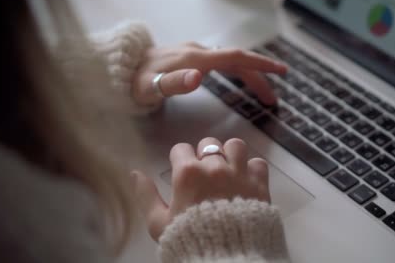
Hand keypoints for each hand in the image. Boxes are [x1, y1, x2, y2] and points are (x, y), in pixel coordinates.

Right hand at [131, 137, 269, 240]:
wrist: (226, 258)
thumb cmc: (188, 241)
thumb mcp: (158, 223)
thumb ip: (146, 195)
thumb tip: (134, 173)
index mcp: (188, 174)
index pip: (180, 149)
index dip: (180, 160)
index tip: (182, 173)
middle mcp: (214, 167)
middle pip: (208, 143)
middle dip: (204, 155)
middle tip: (204, 174)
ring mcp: (239, 173)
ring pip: (235, 146)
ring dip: (230, 155)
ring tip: (228, 170)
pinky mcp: (260, 184)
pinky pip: (259, 163)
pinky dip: (253, 169)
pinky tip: (246, 181)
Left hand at [132, 42, 286, 105]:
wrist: (116, 69)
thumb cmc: (133, 83)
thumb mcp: (149, 88)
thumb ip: (173, 84)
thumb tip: (199, 77)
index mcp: (194, 58)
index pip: (236, 58)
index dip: (260, 65)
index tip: (281, 71)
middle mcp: (197, 51)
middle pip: (237, 61)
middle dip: (259, 77)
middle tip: (274, 98)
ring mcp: (193, 53)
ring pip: (230, 62)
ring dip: (249, 76)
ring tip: (262, 94)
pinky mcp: (189, 57)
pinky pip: (221, 63)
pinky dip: (236, 72)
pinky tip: (238, 80)